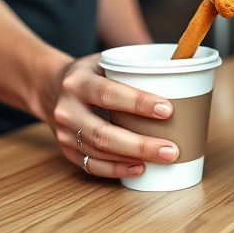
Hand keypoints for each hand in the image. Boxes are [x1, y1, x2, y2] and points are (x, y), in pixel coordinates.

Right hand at [44, 54, 178, 178]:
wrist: (50, 87)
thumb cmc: (91, 74)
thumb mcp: (106, 61)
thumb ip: (135, 69)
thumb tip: (183, 72)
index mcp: (78, 82)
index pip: (108, 93)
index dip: (138, 103)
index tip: (168, 110)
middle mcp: (67, 109)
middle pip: (103, 133)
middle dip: (141, 144)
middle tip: (171, 149)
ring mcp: (64, 132)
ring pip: (98, 152)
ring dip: (133, 159)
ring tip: (163, 158)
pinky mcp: (66, 150)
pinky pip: (91, 165)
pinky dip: (116, 170)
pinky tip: (139, 169)